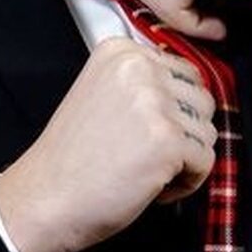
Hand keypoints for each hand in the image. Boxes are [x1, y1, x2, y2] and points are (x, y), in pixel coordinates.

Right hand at [0, 38, 217, 251]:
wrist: (43, 200)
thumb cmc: (72, 158)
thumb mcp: (103, 94)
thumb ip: (144, 82)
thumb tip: (191, 91)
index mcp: (123, 52)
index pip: (185, 73)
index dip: (173, 111)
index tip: (145, 132)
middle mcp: (140, 68)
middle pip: (202, 100)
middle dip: (184, 134)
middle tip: (147, 155)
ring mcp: (155, 103)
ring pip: (207, 131)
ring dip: (185, 159)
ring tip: (147, 170)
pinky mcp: (167, 141)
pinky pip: (206, 161)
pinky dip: (186, 183)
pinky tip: (152, 187)